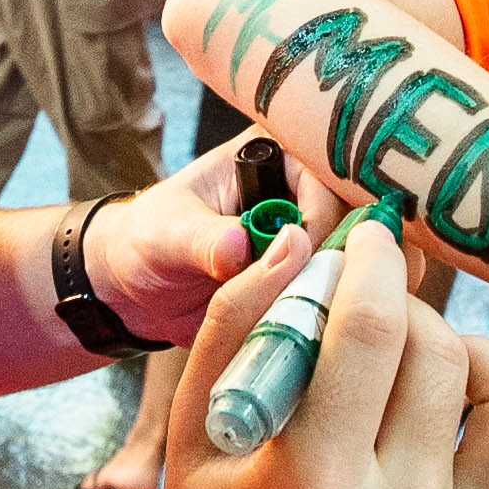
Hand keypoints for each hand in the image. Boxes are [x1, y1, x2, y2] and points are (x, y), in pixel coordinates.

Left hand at [83, 132, 354, 343]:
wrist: (136, 288)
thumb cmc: (147, 239)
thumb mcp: (167, 235)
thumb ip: (205, 239)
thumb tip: (239, 248)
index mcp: (273, 154)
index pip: (328, 179)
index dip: (320, 223)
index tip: (300, 263)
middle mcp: (304, 192)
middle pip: (353, 224)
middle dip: (330, 265)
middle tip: (301, 299)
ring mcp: (311, 240)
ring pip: (349, 265)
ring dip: (325, 295)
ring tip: (292, 318)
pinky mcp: (308, 279)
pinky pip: (333, 298)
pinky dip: (321, 318)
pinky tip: (300, 333)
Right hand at [147, 219, 488, 488]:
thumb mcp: (193, 433)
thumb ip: (240, 324)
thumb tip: (306, 241)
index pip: (371, 336)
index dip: (373, 264)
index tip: (367, 238)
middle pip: (441, 356)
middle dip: (404, 308)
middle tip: (366, 311)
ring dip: (477, 356)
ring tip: (422, 362)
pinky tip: (478, 411)